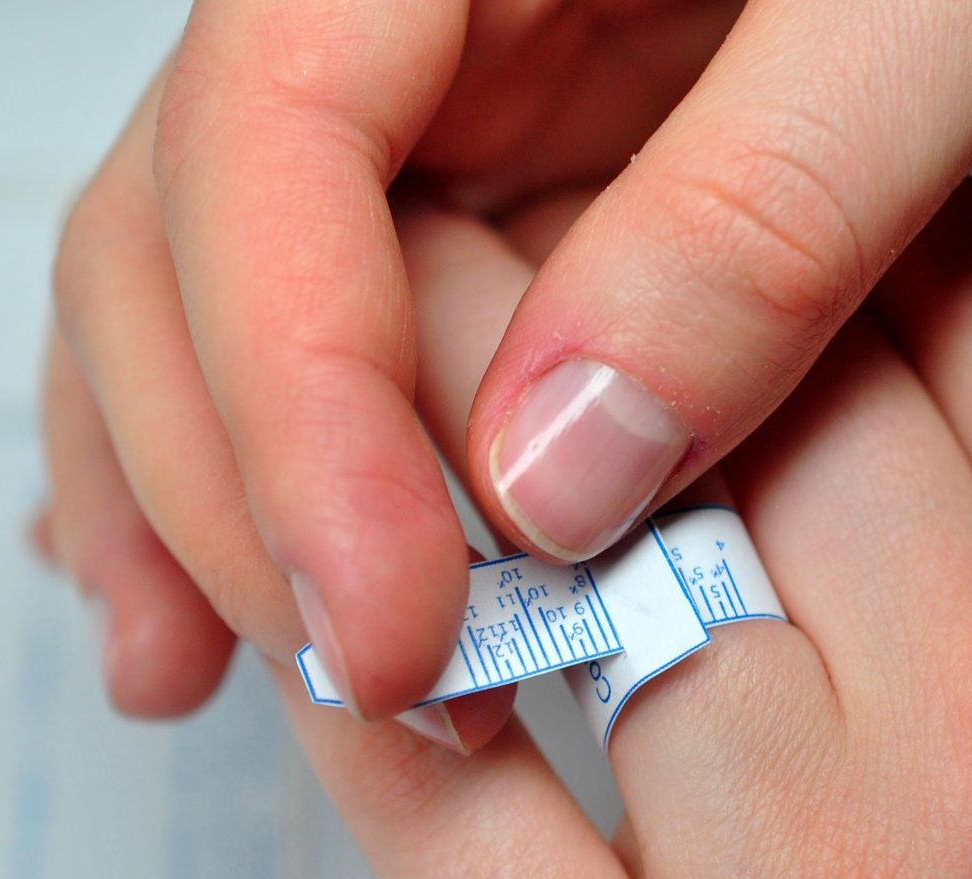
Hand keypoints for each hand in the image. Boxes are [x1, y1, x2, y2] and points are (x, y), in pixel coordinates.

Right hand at [36, 0, 971, 732]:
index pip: (277, 118)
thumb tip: (555, 470)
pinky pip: (359, 337)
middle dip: (225, 458)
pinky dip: (299, 468)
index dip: (288, 376)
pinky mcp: (539, 209)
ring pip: (240, 291)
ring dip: (203, 485)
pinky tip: (289, 594)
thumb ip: (768, 202)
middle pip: (203, 218)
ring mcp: (482, 109)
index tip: (383, 603)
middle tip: (333, 676)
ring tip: (206, 674)